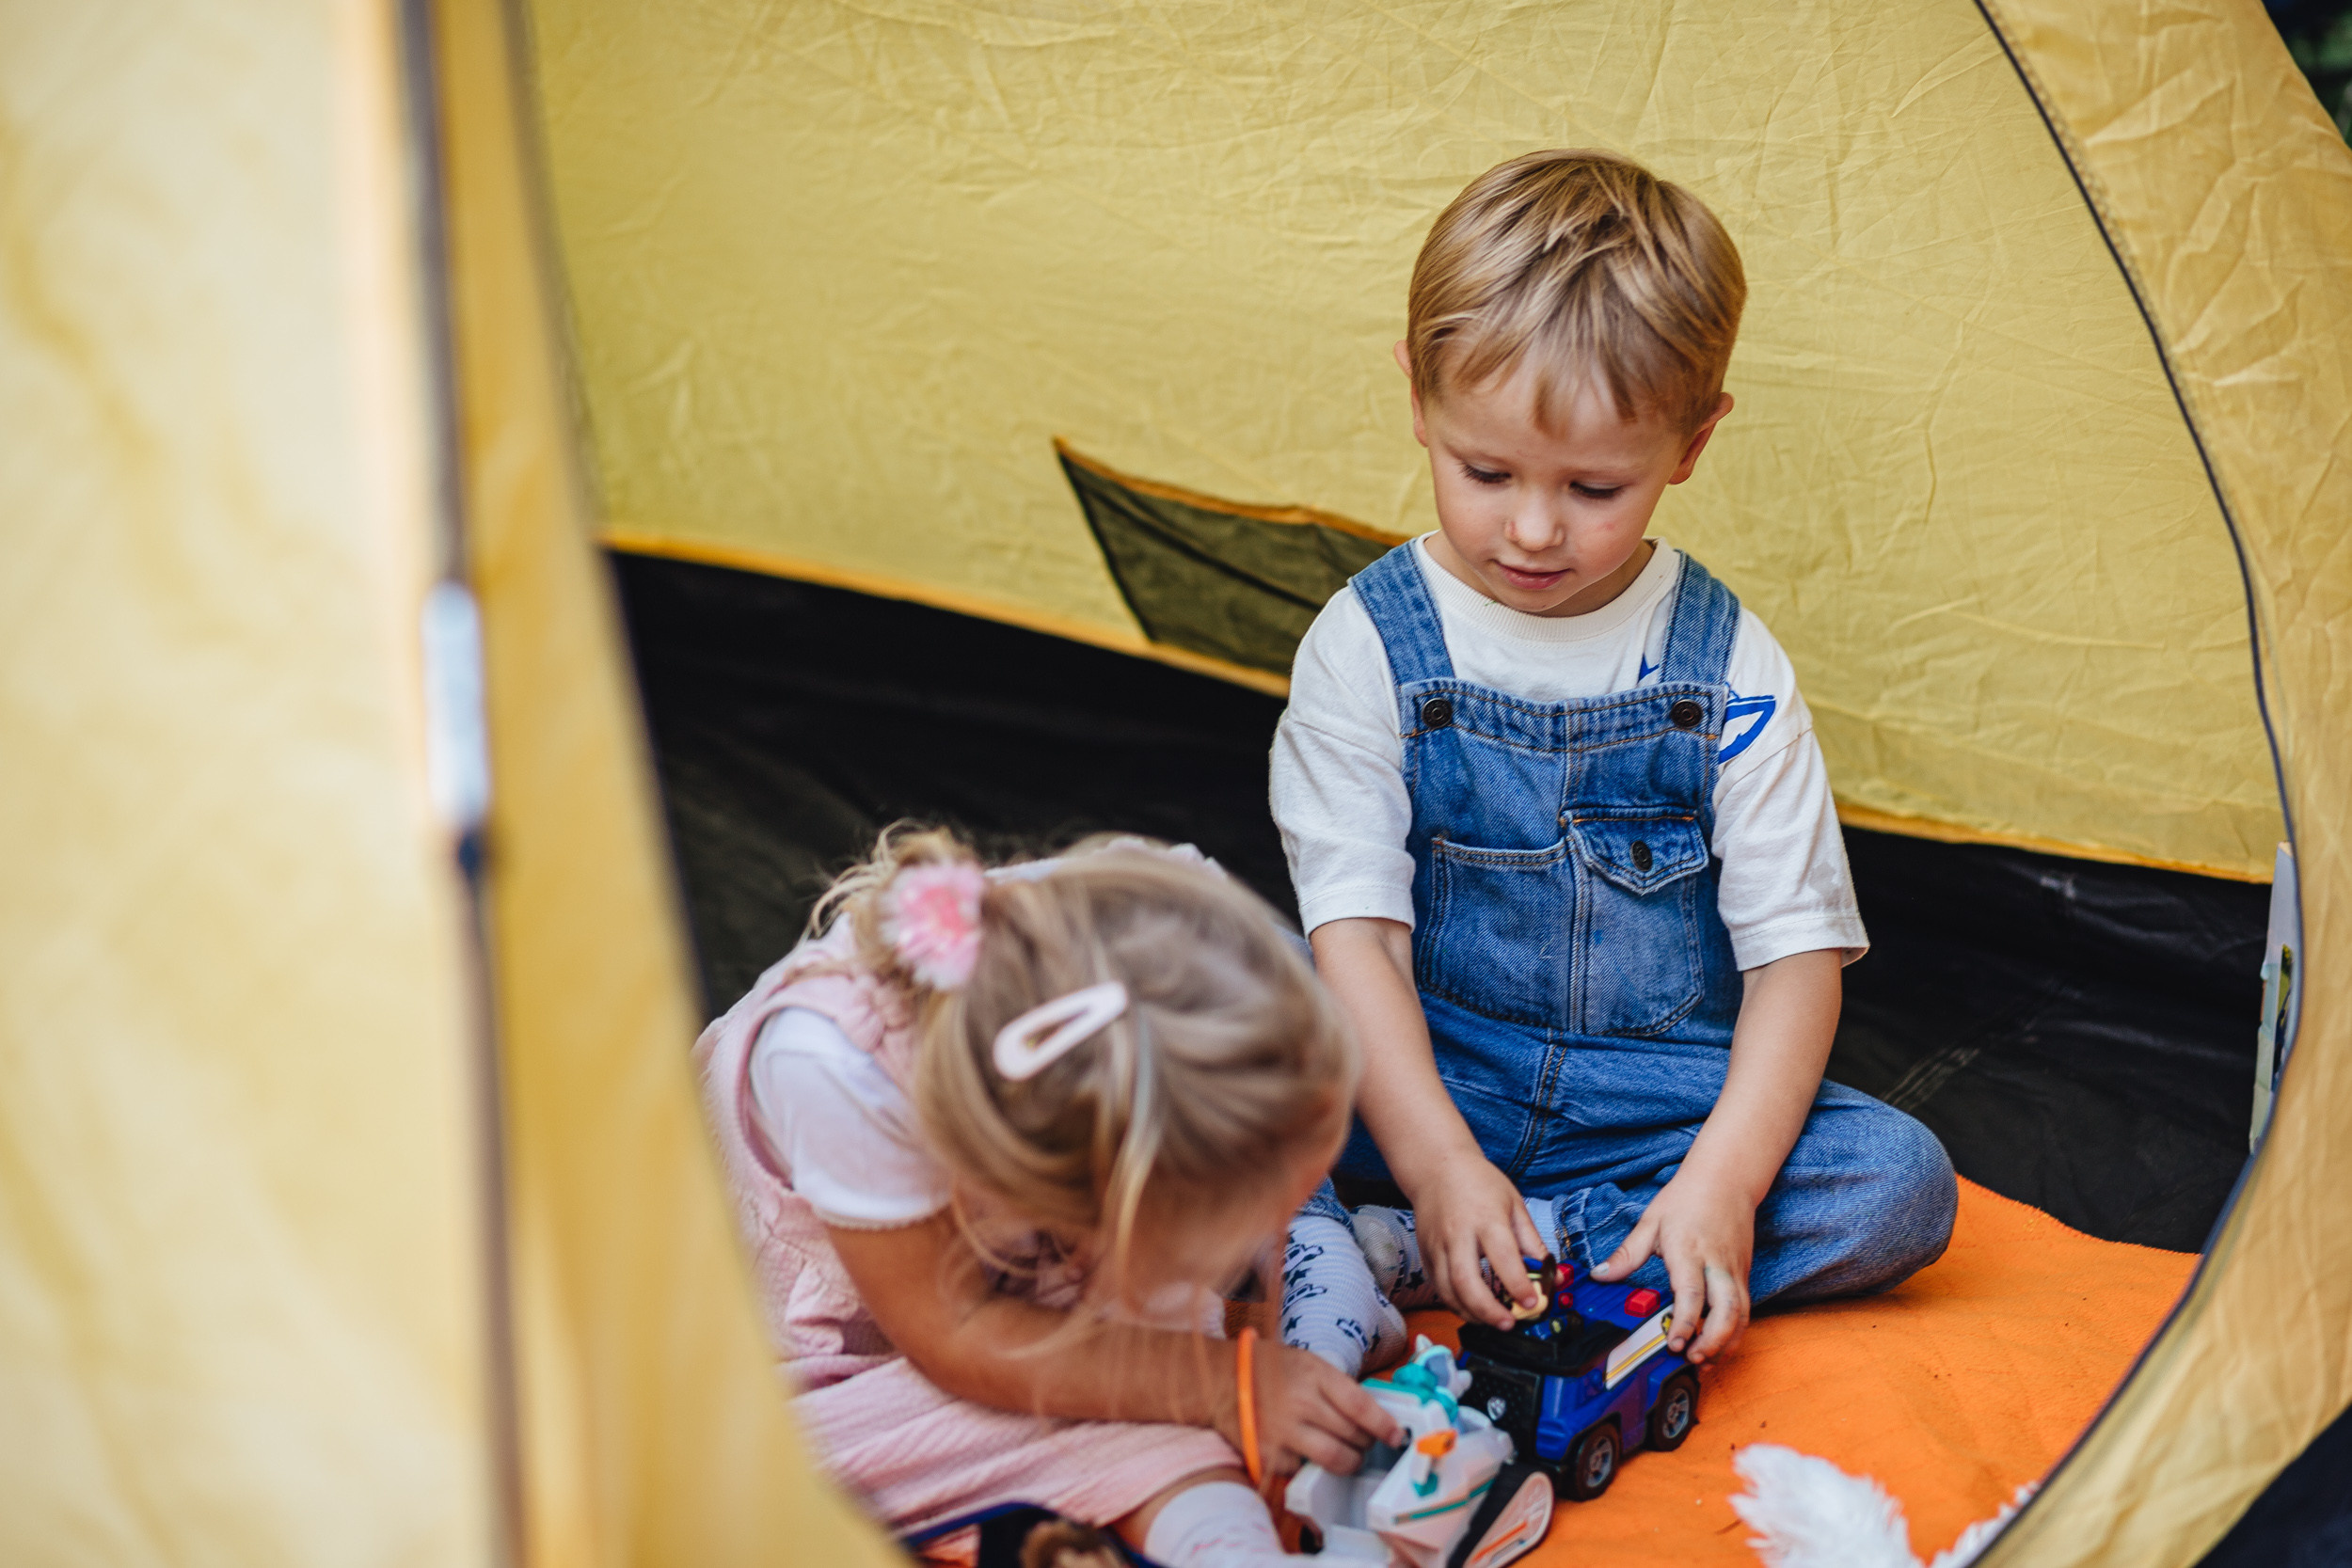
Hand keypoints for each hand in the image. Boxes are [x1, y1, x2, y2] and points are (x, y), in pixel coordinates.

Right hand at [1228, 1342, 1403, 1477]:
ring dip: (1349, 1461)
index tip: (1396, 1435)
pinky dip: (1310, 1464)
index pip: (1361, 1406)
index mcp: (1314, 1374)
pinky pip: (1305, 1468)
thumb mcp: (1305, 1361)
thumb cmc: (1266, 1368)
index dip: (1384, 1425)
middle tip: (1366, 1442)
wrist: (1218, 1380)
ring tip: (1347, 1455)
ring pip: (1336, 1459)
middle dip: (1367, 1443)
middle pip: (1353, 1436)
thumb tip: (1372, 1413)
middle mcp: (1301, 1402)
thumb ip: (1335, 1385)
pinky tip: (1304, 1449)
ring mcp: (1284, 1431)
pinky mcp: (1270, 1455)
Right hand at [1405, 1149, 1547, 1329]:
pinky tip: (1473, 1309)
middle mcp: (1458, 1234)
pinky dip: (1455, 1304)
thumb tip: (1552, 1273)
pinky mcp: (1426, 1254)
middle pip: (1467, 1281)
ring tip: (1493, 1322)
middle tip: (1509, 1323)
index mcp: (1485, 1219)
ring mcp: (1437, 1245)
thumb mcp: (1513, 1204)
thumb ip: (1532, 1240)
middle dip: (1488, 1310)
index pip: (1503, 1257)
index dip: (1518, 1285)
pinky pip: (1438, 1287)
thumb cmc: (1478, 1182)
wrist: (1437, 1167)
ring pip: (1448, 1290)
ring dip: (1471, 1313)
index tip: (1533, 1303)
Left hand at [1588, 1169, 1755, 1364]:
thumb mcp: (1650, 1222)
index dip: (1684, 1323)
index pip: (1691, 1293)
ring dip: (1727, 1343)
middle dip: (1713, 1341)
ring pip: (1742, 1315)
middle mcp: (1716, 1264)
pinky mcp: (1745, 1275)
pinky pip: (1745, 1310)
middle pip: (1727, 1310)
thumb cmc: (1687, 1198)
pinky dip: (1735, 1333)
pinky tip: (1718, 1347)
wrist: (1727, 1179)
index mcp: (1688, 1250)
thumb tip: (1599, 1275)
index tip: (1674, 1344)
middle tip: (1692, 1360)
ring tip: (1706, 1364)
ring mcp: (1735, 1271)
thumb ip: (1627, 1254)